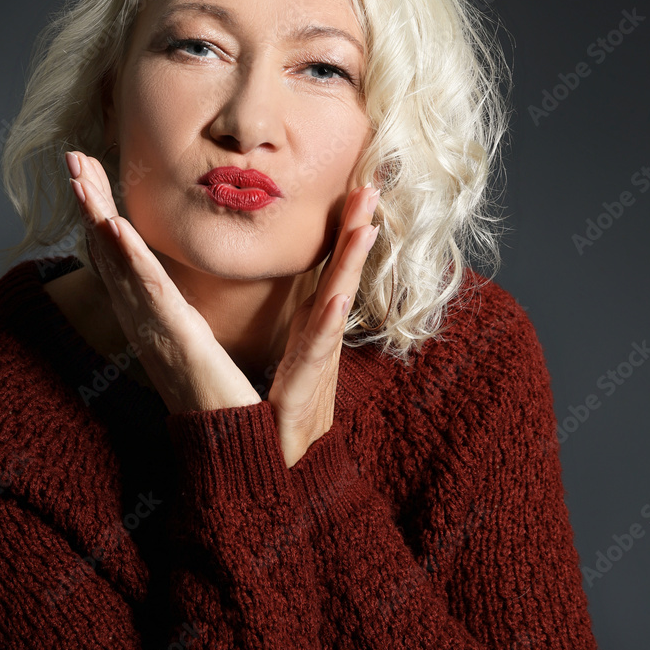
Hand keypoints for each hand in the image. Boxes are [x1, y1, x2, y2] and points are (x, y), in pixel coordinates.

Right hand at [65, 151, 261, 414]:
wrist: (233, 449)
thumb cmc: (224, 398)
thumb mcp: (202, 344)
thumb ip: (189, 313)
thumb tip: (186, 290)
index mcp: (155, 316)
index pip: (124, 257)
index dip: (103, 214)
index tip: (92, 173)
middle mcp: (145, 320)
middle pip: (109, 252)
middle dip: (91, 203)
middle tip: (74, 158)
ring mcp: (154, 329)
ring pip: (119, 264)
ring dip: (98, 218)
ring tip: (81, 177)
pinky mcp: (172, 339)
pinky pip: (146, 292)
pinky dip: (127, 259)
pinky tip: (112, 228)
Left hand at [266, 185, 378, 467]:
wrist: (279, 462)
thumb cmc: (280, 408)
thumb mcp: (291, 353)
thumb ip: (296, 319)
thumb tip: (299, 289)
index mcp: (314, 324)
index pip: (332, 268)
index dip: (346, 229)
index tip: (358, 188)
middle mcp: (321, 336)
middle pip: (342, 273)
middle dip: (356, 230)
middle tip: (370, 187)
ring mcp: (318, 358)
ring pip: (337, 301)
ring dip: (351, 263)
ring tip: (365, 227)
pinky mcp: (306, 384)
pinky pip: (317, 348)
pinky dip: (329, 322)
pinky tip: (338, 297)